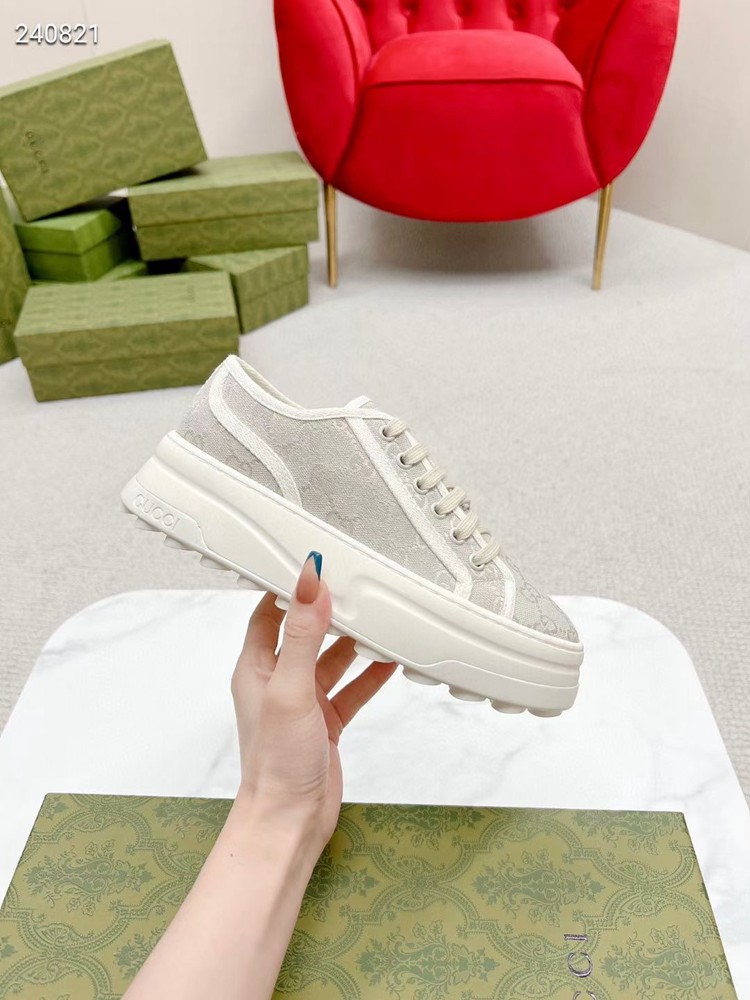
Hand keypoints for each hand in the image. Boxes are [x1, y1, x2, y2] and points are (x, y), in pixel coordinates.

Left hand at [231, 552, 396, 852]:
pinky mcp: (325, 722)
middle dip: (329, 612)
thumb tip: (309, 588)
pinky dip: (369, 676)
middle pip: (305, 633)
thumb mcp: (291, 691)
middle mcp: (278, 682)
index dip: (288, 590)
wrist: (290, 820)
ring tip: (378, 622)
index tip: (312, 568)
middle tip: (354, 590)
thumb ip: (303, 638)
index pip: (268, 614)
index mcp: (256, 669)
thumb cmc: (276, 764)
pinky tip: (389, 663)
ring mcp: (303, 703)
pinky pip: (351, 690)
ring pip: (331, 660)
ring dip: (354, 643)